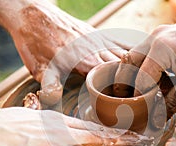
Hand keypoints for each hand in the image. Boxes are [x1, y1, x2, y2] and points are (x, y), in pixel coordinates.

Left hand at [8, 0, 129, 104]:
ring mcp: (98, 39)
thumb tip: (54, 100)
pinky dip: (130, 48)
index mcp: (87, 61)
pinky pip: (119, 41)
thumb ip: (50, 86)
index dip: (125, 89)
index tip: (132, 98)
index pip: (115, 77)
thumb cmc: (35, 42)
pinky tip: (139, 53)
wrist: (33, 15)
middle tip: (141, 91)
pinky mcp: (96, 32)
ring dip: (134, 65)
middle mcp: (97, 49)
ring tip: (143, 77)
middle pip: (124, 66)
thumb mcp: (40, 68)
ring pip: (124, 53)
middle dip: (133, 79)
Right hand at [114, 10, 175, 117]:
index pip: (140, 78)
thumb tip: (157, 120)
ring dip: (136, 73)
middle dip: (127, 82)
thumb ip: (172, 103)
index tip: (140, 111)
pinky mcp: (166, 33)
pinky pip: (147, 50)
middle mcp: (156, 37)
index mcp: (162, 49)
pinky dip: (146, 65)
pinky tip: (156, 77)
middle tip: (130, 99)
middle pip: (129, 63)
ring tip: (142, 90)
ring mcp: (160, 32)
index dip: (139, 98)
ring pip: (136, 55)